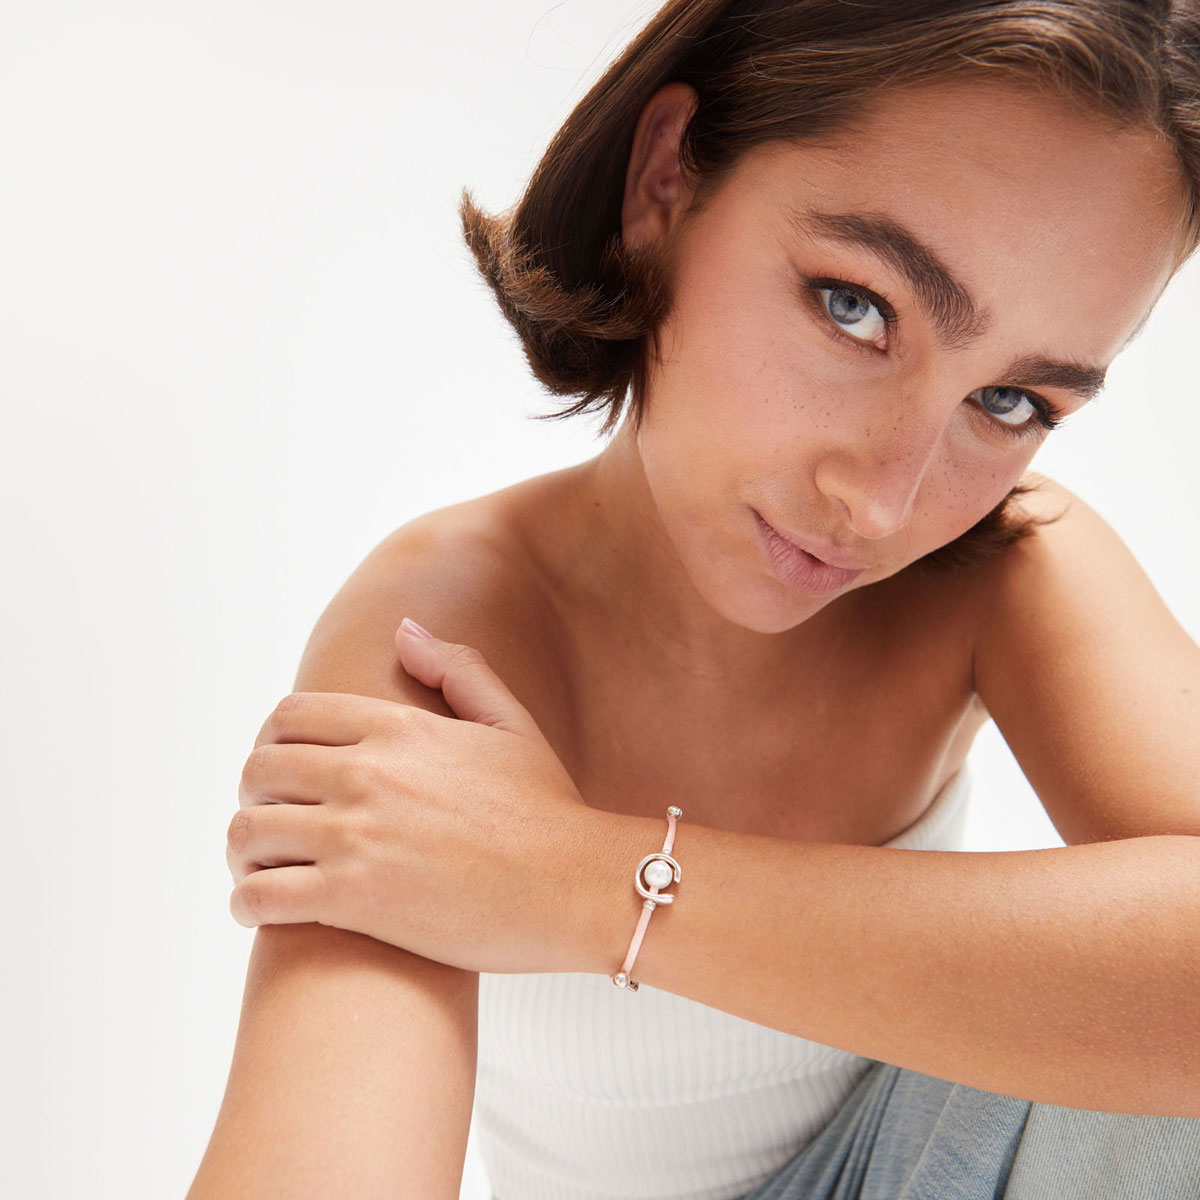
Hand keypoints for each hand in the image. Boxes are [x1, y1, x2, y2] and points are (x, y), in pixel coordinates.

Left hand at [226, 620, 596, 973]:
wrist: (575, 887)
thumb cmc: (548, 810)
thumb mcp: (510, 724)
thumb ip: (456, 670)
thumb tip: (405, 630)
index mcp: (398, 727)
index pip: (290, 717)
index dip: (272, 743)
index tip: (282, 771)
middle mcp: (367, 772)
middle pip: (258, 769)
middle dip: (254, 794)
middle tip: (269, 821)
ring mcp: (356, 835)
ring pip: (248, 830)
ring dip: (243, 850)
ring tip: (259, 868)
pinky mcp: (354, 899)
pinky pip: (261, 895)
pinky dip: (246, 902)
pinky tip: (259, 909)